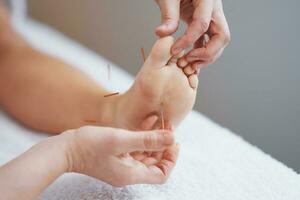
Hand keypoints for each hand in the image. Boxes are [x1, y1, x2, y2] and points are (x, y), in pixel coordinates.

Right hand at [64, 126, 178, 186]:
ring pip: (145, 153)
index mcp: (131, 174)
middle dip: (163, 145)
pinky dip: (141, 136)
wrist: (63, 149)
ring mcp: (120, 164)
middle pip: (154, 162)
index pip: (161, 173)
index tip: (174, 142)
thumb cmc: (89, 145)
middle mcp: (128, 172)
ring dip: (153, 138)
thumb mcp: (121, 140)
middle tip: (168, 127)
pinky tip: (147, 121)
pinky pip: (133, 147)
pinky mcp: (114, 156)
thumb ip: (147, 140)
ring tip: (160, 121)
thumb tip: (171, 138)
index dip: (171, 159)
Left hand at [155, 0, 229, 69]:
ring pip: (219, 41)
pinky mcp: (206, 21)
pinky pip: (209, 39)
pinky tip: (190, 58)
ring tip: (189, 63)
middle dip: (208, 52)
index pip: (202, 24)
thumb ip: (168, 15)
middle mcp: (214, 8)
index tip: (174, 50)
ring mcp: (212, 16)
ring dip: (207, 55)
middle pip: (222, 36)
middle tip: (190, 61)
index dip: (188, 40)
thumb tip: (163, 34)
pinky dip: (201, 50)